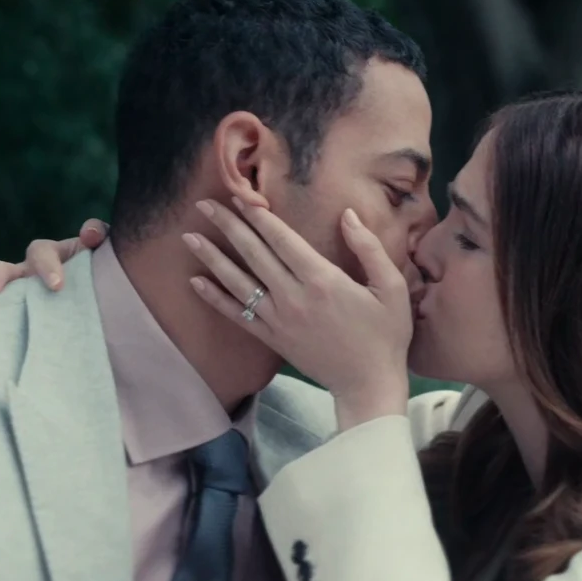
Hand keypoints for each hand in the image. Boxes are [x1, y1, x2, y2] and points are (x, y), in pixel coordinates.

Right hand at [0, 219, 108, 292]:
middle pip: (6, 267)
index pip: (43, 254)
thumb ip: (100, 237)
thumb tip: (90, 234)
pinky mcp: (8, 308)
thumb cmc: (101, 275)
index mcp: (51, 257)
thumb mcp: (106, 257)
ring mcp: (14, 289)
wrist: (101, 299)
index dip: (48, 267)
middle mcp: (26, 271)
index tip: (56, 286)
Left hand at [184, 198, 410, 428]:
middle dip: (228, 226)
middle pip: (253, 254)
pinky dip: (215, 299)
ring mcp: (279, 319)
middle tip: (204, 205)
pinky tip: (196, 283)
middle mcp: (293, 297)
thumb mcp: (391, 287)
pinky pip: (237, 316)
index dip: (259, 216)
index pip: (282, 240)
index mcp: (322, 280)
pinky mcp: (272, 339)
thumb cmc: (385, 335)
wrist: (368, 384)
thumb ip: (369, 248)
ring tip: (190, 237)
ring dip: (212, 258)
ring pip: (238, 282)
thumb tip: (348, 215)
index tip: (240, 196)